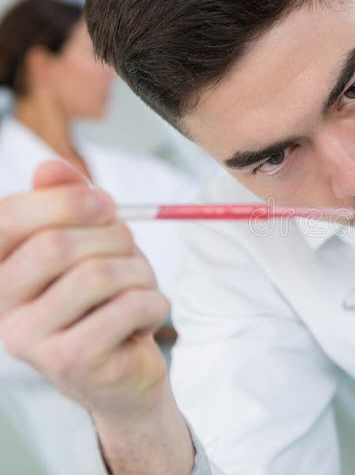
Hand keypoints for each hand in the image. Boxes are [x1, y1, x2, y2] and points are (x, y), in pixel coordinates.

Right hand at [0, 161, 169, 419]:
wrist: (123, 374)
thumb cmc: (105, 300)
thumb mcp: (89, 244)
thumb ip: (68, 203)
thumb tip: (51, 166)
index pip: (6, 220)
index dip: (62, 202)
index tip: (106, 204)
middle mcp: (0, 307)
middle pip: (57, 245)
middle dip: (114, 237)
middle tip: (133, 251)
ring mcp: (30, 340)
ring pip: (98, 275)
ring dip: (140, 272)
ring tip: (142, 287)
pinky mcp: (68, 362)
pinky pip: (125, 308)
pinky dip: (153, 303)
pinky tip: (147, 316)